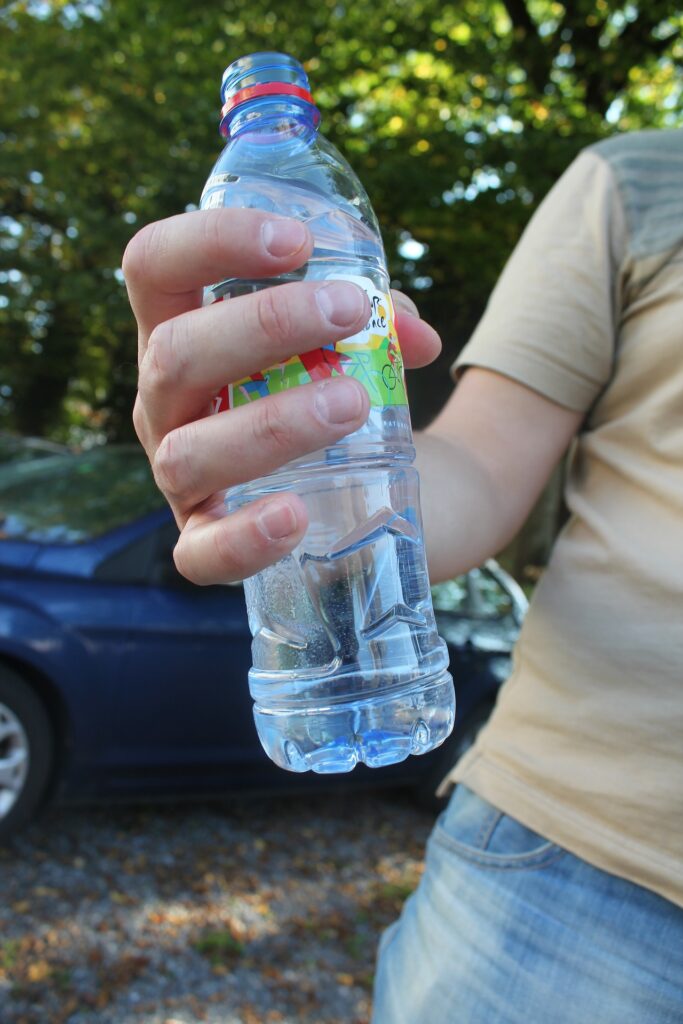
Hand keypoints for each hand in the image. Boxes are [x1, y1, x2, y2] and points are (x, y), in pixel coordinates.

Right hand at [124, 209, 441, 584]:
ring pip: (190, 451)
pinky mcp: (204, 544)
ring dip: (271, 421)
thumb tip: (415, 335)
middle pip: (173, 354)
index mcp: (183, 332)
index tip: (297, 242)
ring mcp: (178, 478)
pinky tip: (293, 514)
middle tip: (349, 312)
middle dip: (262, 326)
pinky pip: (202, 553)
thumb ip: (380, 323)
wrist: (358, 493)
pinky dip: (245, 535)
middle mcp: (166, 403)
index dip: (212, 241)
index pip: (155, 265)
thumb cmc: (333, 394)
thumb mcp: (350, 344)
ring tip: (352, 404)